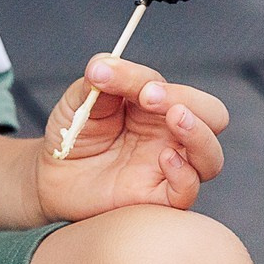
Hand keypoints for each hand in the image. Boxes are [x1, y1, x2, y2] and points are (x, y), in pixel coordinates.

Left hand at [35, 56, 227, 218]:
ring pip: (210, 156)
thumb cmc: (74, 132)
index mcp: (160, 106)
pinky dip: (185, 175)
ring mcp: (168, 168)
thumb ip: (98, 82)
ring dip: (198, 134)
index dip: (147, 79)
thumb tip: (103, 65)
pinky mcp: (156, 198)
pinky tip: (165, 158)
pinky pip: (187, 192)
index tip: (109, 75)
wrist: (50, 173)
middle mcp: (172, 135)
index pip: (177, 88)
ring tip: (176, 117)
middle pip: (212, 116)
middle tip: (149, 96)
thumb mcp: (80, 100)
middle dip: (188, 100)